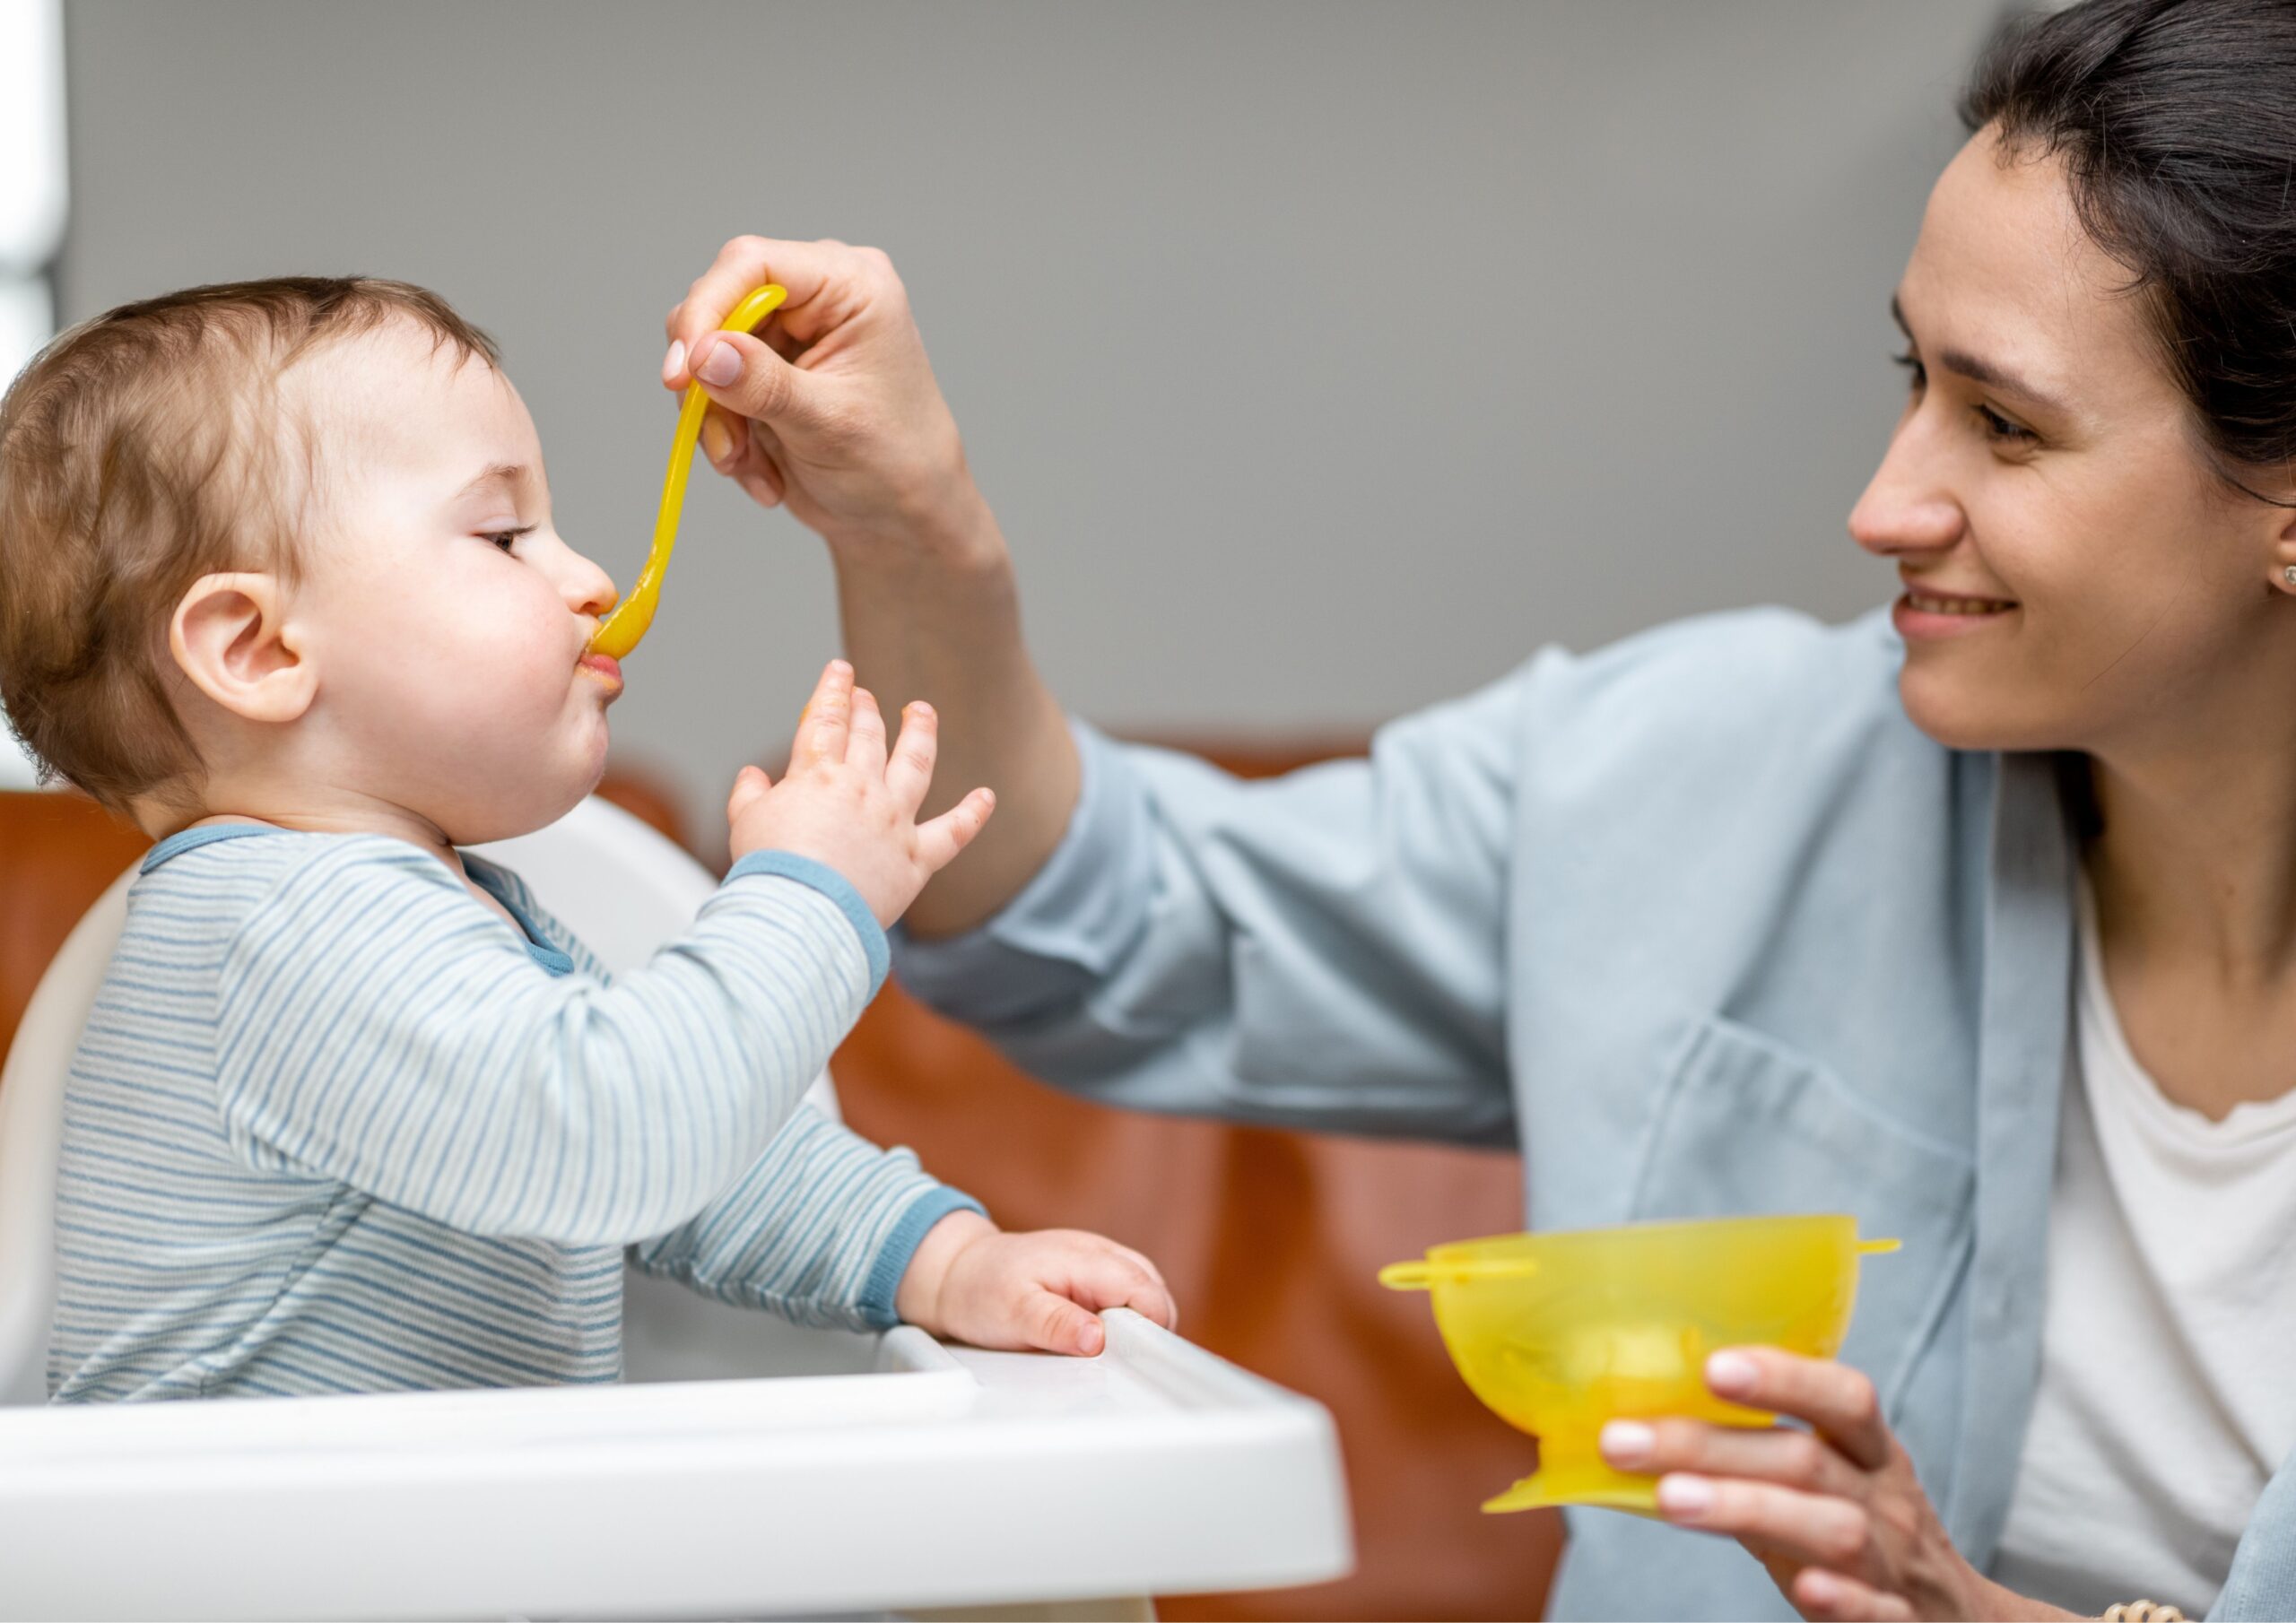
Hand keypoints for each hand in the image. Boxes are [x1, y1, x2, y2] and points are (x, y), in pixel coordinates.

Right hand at [663, 235, 986, 554]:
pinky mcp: (766, 368)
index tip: (682, 374)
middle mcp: (816, 294)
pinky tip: (761, 472)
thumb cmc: (894, 463)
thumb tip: (703, 353)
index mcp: (850, 284)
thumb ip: (764, 385)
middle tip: (724, 443)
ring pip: (706, 351)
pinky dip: (724, 433)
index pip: (752, 263)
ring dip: (716, 417)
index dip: (706, 310)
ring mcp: (788, 331)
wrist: (901, 515)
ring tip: (746, 466)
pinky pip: (712, 386)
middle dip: (710, 380)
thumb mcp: (829, 424)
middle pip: (718, 304)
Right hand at [725, 659, 994, 925]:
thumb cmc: (770, 870)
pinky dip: (972, 814)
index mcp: (817, 776)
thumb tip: (751, 775)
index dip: (833, 691)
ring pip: (915, 764)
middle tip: (866, 696)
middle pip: (868, 737)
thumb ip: (749, 794)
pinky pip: (953, 832)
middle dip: (867, 710)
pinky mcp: (916, 857)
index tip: (841, 671)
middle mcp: (862, 789)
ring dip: (921, 733)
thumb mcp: (745, 824)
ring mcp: (894, 820)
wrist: (803, 912)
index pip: (826, 720)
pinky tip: (986, 797)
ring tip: (922, 711)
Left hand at [892, 1210, 1177, 1356]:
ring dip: (1136, 1321)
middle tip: (1118, 1361)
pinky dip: (1123, 1316)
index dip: (1148, 1328)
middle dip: (1147, 1327)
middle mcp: (1099, 1252)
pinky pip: (1127, 1293)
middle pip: (1153, 1290)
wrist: (957, 1271)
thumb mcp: (1014, 1313)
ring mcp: (1099, 1259)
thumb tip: (1098, 1340)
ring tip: (1108, 1350)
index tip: (1130, 1359)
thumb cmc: (980, 1289)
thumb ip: (1057, 1324)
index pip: (1145, 1291)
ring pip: (1145, 1291)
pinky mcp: (1094, 1272)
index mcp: (1086, 1258)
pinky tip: (1102, 1335)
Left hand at [1598, 1348, 2073, 1620]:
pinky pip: (1879, 1613)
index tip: (1711, 1365)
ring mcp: (1895, 1566)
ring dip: (1749, 1508)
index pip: (1842, 1397)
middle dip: (1711, 1446)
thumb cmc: (1864, 1537)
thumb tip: (1640, 1423)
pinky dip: (1844, 1601)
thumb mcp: (1828, 1485)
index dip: (1782, 1377)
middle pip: (1806, 1461)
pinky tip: (1806, 1589)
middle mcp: (1885, 1501)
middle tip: (1623, 1440)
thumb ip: (1754, 1456)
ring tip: (1672, 1499)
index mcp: (1870, 1453)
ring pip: (1834, 1530)